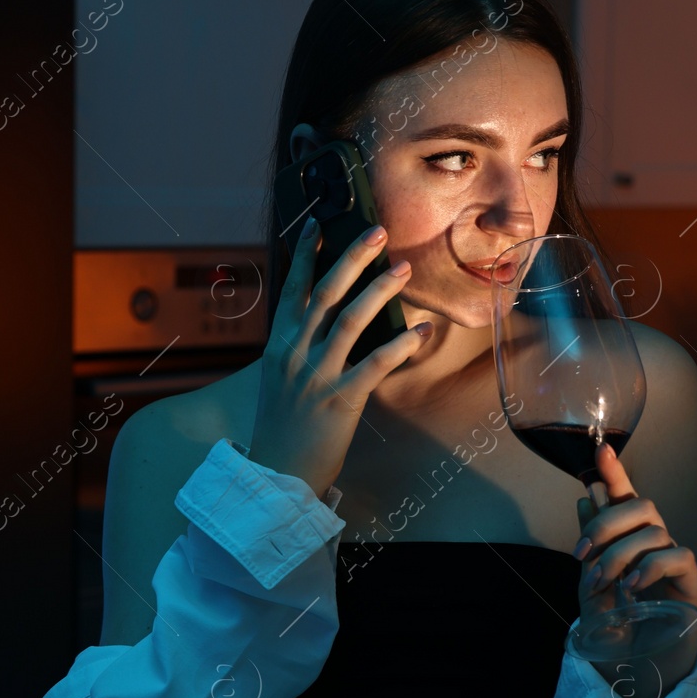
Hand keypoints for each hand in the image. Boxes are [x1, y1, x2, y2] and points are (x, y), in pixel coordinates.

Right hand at [247, 218, 430, 497]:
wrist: (276, 475)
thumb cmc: (283, 428)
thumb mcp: (280, 381)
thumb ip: (299, 349)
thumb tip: (327, 319)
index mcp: (278, 346)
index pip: (292, 290)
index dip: (306, 255)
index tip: (318, 222)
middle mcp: (294, 354)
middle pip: (325, 295)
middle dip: (351, 258)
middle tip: (377, 232)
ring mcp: (316, 376)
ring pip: (350, 322)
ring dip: (378, 291)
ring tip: (402, 269)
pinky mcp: (340, 401)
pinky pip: (374, 365)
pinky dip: (399, 346)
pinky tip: (420, 333)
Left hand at [574, 441, 696, 697]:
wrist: (642, 670)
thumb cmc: (619, 627)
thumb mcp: (594, 585)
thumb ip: (592, 545)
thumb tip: (586, 496)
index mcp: (631, 539)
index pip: (627, 497)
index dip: (616, 471)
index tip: (601, 449)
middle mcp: (657, 543)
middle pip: (642, 506)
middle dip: (607, 523)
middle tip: (581, 553)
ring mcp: (676, 561)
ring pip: (654, 532)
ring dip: (620, 554)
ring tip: (605, 583)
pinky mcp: (692, 583)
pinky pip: (677, 557)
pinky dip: (649, 568)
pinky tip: (631, 588)